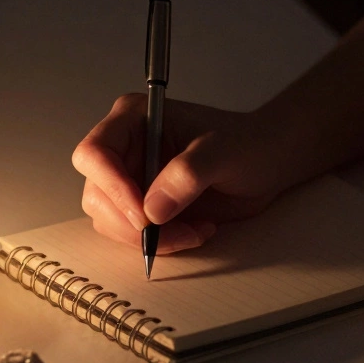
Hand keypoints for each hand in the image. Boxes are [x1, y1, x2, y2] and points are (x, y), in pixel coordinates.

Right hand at [72, 94, 279, 253]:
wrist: (268, 161)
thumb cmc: (248, 143)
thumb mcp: (223, 151)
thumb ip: (188, 173)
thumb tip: (152, 209)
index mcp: (134, 119)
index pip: (95, 153)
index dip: (111, 186)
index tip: (142, 215)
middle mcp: (126, 148)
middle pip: (97, 194)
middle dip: (132, 223)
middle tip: (173, 233)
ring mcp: (132, 179)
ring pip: (111, 221)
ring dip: (150, 238)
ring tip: (194, 231)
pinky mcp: (144, 207)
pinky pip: (133, 235)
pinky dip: (163, 243)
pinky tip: (196, 230)